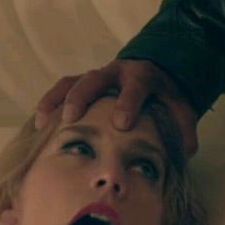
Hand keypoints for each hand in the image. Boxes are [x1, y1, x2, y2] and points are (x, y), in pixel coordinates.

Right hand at [34, 59, 200, 154]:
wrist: (156, 73)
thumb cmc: (165, 97)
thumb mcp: (180, 109)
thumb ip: (184, 128)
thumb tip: (185, 151)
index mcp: (143, 77)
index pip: (135, 87)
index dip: (128, 102)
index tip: (122, 123)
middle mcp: (116, 73)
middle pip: (95, 78)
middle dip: (82, 97)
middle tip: (72, 117)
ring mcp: (97, 77)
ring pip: (73, 81)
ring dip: (57, 99)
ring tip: (44, 122)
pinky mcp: (83, 83)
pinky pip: (62, 87)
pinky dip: (49, 102)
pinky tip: (38, 123)